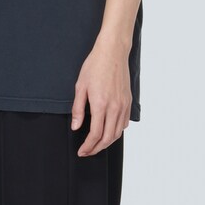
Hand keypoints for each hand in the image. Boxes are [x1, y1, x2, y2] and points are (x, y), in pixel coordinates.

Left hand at [70, 38, 131, 155]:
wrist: (113, 52)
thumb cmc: (95, 66)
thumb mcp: (80, 87)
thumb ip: (78, 109)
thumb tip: (76, 127)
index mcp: (101, 104)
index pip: (95, 134)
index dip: (88, 146)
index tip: (82, 151)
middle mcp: (115, 107)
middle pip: (108, 138)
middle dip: (97, 149)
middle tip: (87, 152)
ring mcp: (123, 105)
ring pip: (118, 133)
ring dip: (107, 142)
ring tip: (97, 145)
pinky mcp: (128, 102)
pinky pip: (124, 123)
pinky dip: (117, 132)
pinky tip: (109, 131)